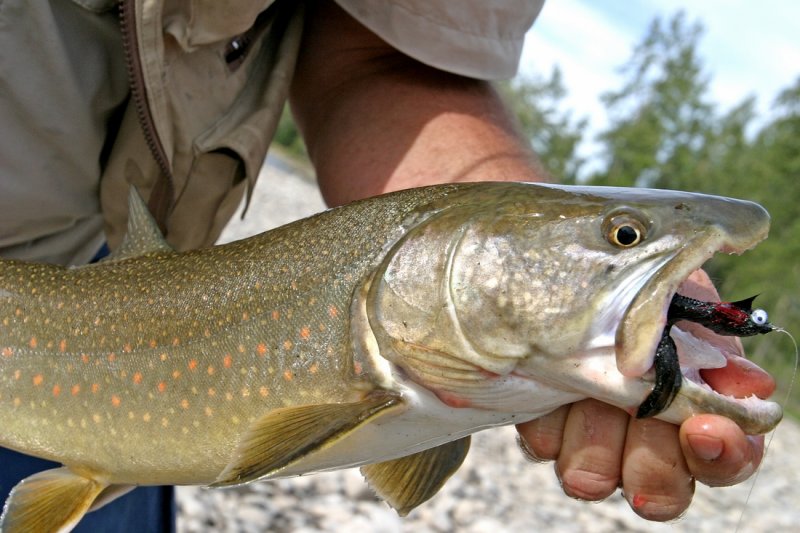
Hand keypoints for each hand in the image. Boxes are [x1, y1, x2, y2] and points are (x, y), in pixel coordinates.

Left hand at [515, 270, 774, 520]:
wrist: (568, 277)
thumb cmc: (636, 288)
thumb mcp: (679, 302)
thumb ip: (712, 344)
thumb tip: (753, 387)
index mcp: (697, 414)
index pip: (727, 459)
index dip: (721, 455)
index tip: (703, 430)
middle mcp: (647, 442)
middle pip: (662, 489)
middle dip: (648, 453)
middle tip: (631, 409)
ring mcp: (593, 445)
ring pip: (598, 479)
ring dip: (592, 435)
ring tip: (580, 390)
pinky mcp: (545, 434)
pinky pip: (545, 448)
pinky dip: (548, 418)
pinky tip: (547, 384)